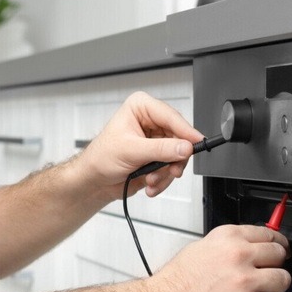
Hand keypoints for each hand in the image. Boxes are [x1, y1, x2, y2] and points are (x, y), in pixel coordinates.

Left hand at [76, 92, 202, 200]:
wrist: (95, 180)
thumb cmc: (101, 158)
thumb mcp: (131, 151)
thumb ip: (160, 150)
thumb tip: (184, 147)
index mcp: (141, 107)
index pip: (171, 116)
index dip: (186, 131)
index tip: (196, 142)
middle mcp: (150, 121)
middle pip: (179, 137)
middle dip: (173, 158)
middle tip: (172, 170)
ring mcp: (156, 139)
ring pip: (178, 155)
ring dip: (166, 172)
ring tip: (152, 180)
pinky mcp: (158, 155)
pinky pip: (172, 166)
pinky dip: (163, 179)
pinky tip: (150, 183)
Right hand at [150, 225, 290, 291]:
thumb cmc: (175, 282)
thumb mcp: (201, 248)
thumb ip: (229, 246)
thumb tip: (250, 247)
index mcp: (228, 237)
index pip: (269, 234)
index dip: (277, 244)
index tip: (280, 249)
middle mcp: (239, 255)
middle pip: (280, 255)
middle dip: (276, 265)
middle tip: (267, 273)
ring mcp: (245, 281)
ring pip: (282, 280)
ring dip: (273, 288)